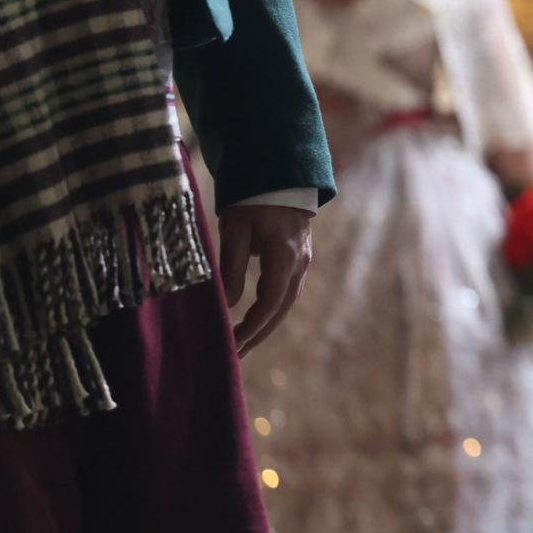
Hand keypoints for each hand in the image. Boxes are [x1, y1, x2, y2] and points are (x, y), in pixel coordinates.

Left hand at [218, 204, 315, 357]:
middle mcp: (299, 264)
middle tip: (234, 355)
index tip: (232, 344)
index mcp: (284, 257)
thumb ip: (231, 267)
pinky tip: (256, 320)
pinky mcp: (299, 259)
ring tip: (242, 344)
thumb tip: (228, 305)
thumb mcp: (235, 230)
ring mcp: (303, 262)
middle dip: (258, 335)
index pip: (269, 303)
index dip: (251, 327)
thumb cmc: (253, 200)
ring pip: (286, 304)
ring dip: (265, 326)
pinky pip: (287, 293)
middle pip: (281, 310)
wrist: (281, 177)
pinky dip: (272, 311)